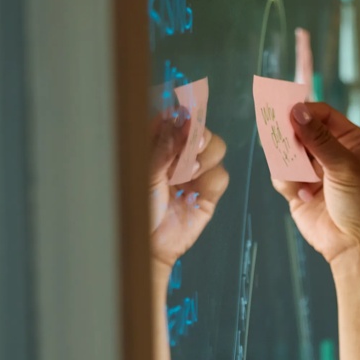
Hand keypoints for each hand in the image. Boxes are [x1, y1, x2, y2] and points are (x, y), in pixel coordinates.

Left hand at [150, 110, 229, 272]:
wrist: (149, 244)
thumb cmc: (137, 208)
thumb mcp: (145, 174)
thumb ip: (164, 147)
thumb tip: (181, 121)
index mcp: (158, 146)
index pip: (174, 119)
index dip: (182, 114)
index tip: (183, 114)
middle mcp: (178, 156)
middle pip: (201, 130)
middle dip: (199, 136)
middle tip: (192, 146)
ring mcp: (196, 174)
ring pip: (216, 150)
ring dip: (204, 160)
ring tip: (186, 177)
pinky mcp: (209, 193)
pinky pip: (221, 176)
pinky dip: (211, 181)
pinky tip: (194, 193)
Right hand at [272, 103, 359, 263]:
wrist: (356, 246)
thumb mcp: (345, 167)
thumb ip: (319, 139)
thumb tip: (298, 111)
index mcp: (351, 142)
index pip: (322, 115)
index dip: (304, 111)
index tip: (284, 110)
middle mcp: (332, 153)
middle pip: (300, 131)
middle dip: (290, 136)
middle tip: (276, 133)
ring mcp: (315, 171)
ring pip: (287, 153)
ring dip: (288, 162)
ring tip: (297, 173)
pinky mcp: (300, 190)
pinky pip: (282, 176)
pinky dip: (287, 182)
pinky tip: (303, 195)